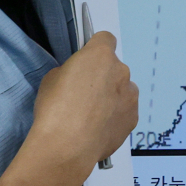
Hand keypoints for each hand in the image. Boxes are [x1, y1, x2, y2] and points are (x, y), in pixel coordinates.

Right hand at [29, 31, 138, 175]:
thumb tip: (78, 81)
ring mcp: (131, 95)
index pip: (105, 39)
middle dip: (102, 78)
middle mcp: (121, 71)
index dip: (95, 49)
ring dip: (111, 97)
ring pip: (122, 90)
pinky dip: (115, 117)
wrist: (67, 146)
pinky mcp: (133, 118)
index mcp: (100, 55)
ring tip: (92, 118)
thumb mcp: (52, 79)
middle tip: (83, 97)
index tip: (86, 62)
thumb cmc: (55, 107)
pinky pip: (125, 111)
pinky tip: (98, 131)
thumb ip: (70, 72)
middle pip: (113, 68)